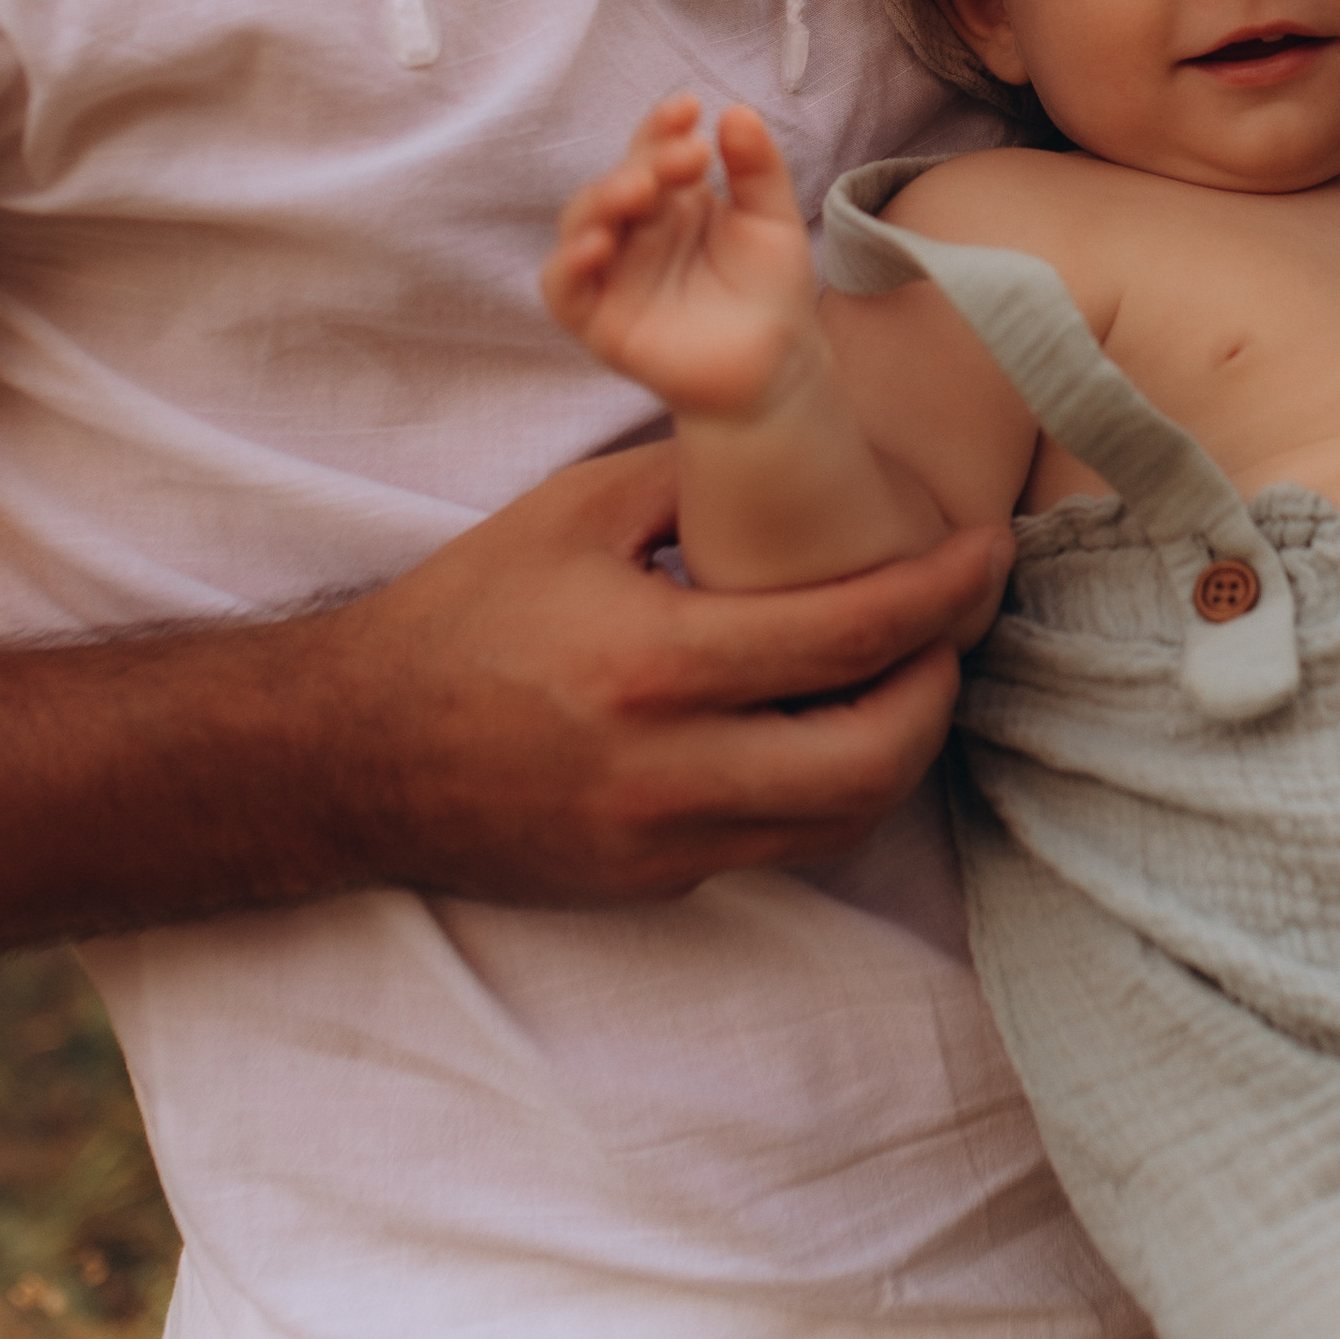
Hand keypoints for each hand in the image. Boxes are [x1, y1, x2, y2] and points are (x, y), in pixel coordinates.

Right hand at [314, 442, 1005, 901]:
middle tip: (960, 625)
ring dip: (904, 747)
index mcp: (653, 663)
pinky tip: (835, 725)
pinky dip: (833, 788)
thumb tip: (818, 456)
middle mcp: (668, 770)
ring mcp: (665, 840)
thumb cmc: (465, 613)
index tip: (987, 550)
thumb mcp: (578, 513)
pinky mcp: (657, 882)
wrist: (351, 752)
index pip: (854, 633)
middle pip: (879, 754)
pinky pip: (786, 844)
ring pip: (846, 818)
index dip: (946, 591)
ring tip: (914, 674)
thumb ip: (702, 482)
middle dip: (944, 685)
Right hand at [544, 98, 817, 422]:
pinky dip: (568, 265)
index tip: (689, 108)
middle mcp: (635, 231)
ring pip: (581, 225)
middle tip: (685, 157)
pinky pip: (564, 290)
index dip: (661, 128)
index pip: (653, 152)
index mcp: (672, 200)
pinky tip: (594, 246)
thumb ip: (757, 169)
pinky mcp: (598, 320)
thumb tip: (735, 110)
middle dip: (644, 162)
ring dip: (602, 201)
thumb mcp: (772, 222)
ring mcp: (613, 274)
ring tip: (640, 190)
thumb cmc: (770, 291)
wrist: (777, 369)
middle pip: (618, 182)